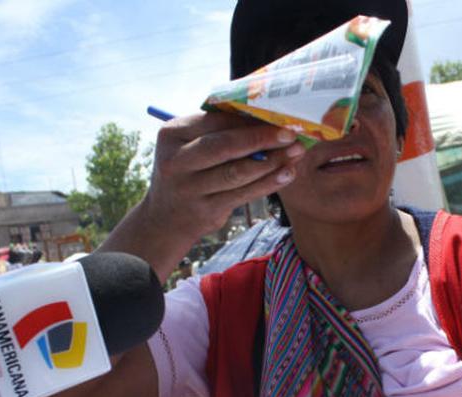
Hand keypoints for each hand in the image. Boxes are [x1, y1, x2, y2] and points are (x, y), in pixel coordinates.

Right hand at [144, 112, 306, 240]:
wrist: (166, 217)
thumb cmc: (188, 172)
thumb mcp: (190, 147)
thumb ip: (218, 132)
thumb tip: (266, 116)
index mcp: (172, 134)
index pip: (215, 120)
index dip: (248, 118)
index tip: (277, 115)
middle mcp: (176, 161)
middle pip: (225, 145)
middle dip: (262, 138)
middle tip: (291, 133)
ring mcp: (189, 188)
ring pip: (238, 172)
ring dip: (272, 161)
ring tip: (295, 152)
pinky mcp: (206, 210)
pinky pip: (244, 193)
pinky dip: (269, 183)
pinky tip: (287, 173)